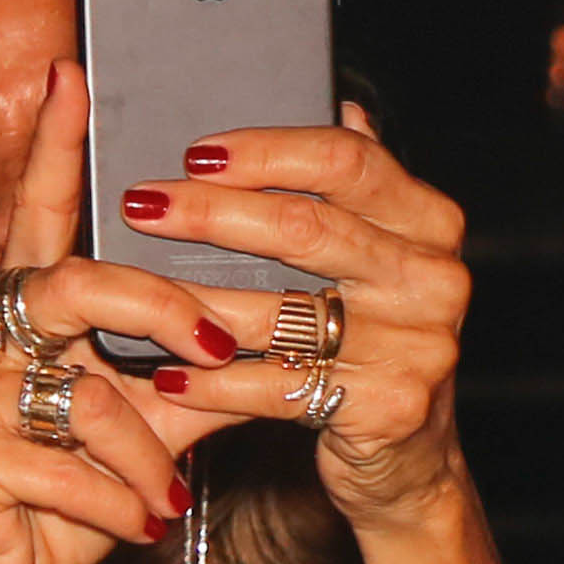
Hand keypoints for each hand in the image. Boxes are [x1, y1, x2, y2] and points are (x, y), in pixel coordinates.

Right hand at [0, 60, 248, 563]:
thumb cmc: (82, 491)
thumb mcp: (152, 421)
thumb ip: (199, 361)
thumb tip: (286, 306)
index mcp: (25, 311)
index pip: (42, 214)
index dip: (56, 146)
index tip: (78, 72)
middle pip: (78, 286)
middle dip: (164, 315)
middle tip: (223, 349)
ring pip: (83, 394)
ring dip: (145, 453)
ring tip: (170, 494)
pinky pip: (59, 464)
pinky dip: (116, 500)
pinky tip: (138, 522)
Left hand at [118, 107, 477, 536]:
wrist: (409, 459)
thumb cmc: (373, 343)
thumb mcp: (378, 261)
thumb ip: (360, 191)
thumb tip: (344, 104)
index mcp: (430, 224)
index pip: (349, 162)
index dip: (266, 152)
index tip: (195, 152)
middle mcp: (434, 278)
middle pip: (307, 228)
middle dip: (210, 214)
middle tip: (140, 206)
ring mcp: (419, 345)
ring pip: (280, 312)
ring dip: (192, 303)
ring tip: (129, 293)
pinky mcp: (389, 406)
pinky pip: (277, 385)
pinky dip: (214, 382)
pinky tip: (168, 375)